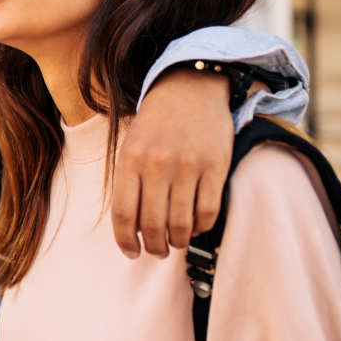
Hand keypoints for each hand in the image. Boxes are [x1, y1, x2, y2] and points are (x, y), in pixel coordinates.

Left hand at [113, 67, 232, 258]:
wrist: (190, 89)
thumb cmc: (156, 123)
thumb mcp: (131, 146)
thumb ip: (129, 182)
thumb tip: (132, 227)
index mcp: (130, 160)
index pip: (124, 214)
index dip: (126, 241)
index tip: (131, 252)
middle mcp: (157, 164)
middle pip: (153, 225)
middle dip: (154, 247)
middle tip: (157, 251)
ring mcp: (188, 166)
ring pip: (181, 224)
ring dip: (177, 241)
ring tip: (175, 242)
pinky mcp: (216, 167)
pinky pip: (208, 212)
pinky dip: (200, 227)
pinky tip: (194, 226)